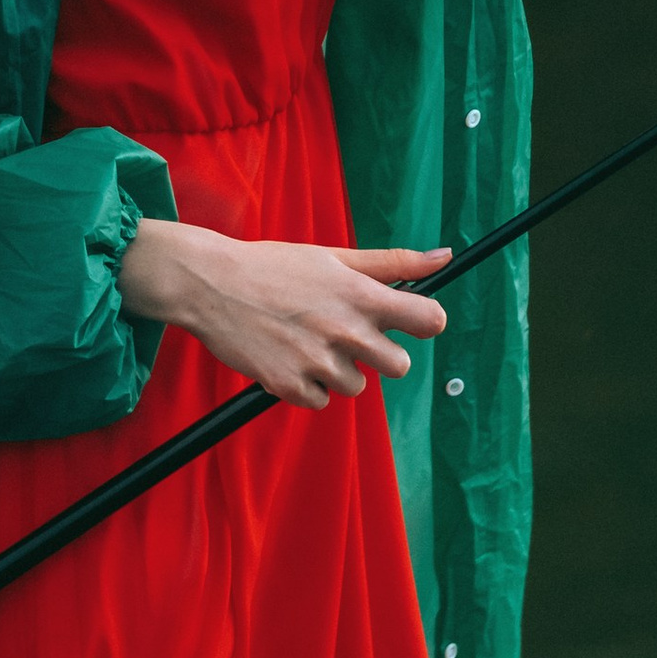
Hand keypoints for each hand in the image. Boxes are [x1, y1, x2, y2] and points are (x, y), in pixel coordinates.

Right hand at [119, 217, 451, 406]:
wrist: (211, 285)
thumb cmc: (275, 267)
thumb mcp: (335, 257)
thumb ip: (393, 262)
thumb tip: (444, 255)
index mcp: (360, 294)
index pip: (428, 319)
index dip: (426, 322)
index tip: (412, 321)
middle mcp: (345, 330)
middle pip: (399, 366)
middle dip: (379, 355)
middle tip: (346, 336)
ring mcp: (317, 361)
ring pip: (356, 387)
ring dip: (337, 371)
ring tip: (306, 341)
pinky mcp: (289, 386)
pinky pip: (319, 401)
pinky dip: (307, 386)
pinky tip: (288, 357)